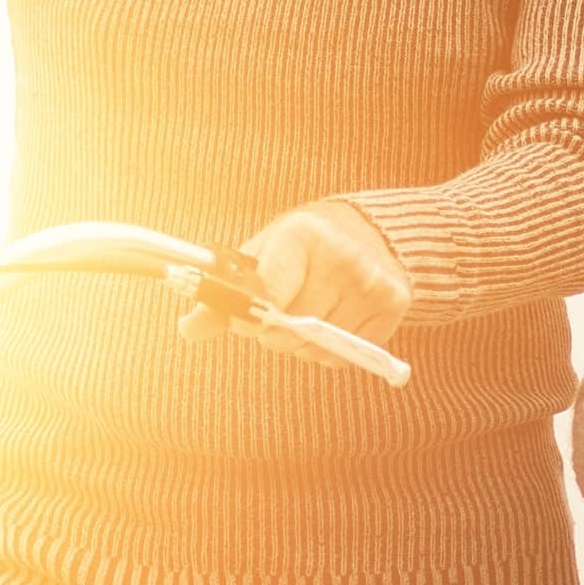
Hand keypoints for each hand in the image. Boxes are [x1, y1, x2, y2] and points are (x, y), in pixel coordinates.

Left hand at [230, 198, 406, 342]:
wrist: (372, 229)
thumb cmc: (304, 245)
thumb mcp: (263, 256)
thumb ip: (225, 294)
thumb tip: (189, 328)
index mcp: (303, 234)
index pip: (268, 297)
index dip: (252, 318)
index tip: (248, 318)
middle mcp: (343, 256)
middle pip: (293, 330)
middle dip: (277, 331)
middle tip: (282, 311)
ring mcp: (373, 282)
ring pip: (320, 348)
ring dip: (305, 344)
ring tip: (311, 313)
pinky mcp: (395, 303)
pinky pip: (349, 355)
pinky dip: (335, 349)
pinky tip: (337, 319)